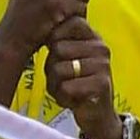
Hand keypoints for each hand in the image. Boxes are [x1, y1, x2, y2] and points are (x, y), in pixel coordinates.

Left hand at [42, 22, 118, 137]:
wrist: (97, 115)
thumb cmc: (76, 84)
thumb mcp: (66, 59)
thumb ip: (57, 42)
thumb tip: (37, 29)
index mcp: (93, 37)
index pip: (69, 23)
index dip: (54, 38)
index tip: (58, 54)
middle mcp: (101, 48)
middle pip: (58, 48)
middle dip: (52, 67)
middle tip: (65, 78)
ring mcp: (103, 66)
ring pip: (59, 69)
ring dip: (56, 85)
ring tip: (69, 90)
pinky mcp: (101, 84)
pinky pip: (66, 87)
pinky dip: (63, 97)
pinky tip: (74, 100)